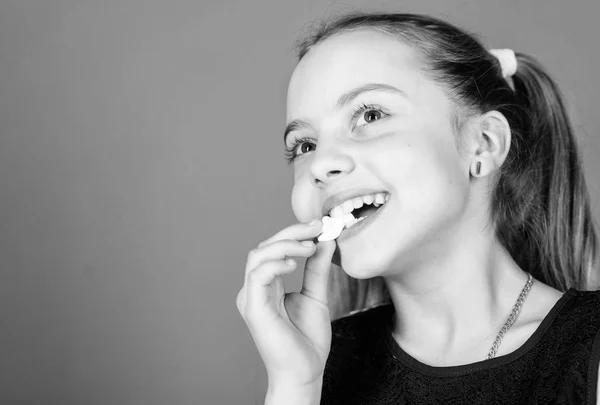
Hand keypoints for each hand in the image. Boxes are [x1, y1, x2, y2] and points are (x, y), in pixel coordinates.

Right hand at [236, 219, 335, 386]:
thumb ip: (317, 268)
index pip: (274, 249)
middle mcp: (255, 289)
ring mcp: (251, 298)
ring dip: (285, 244)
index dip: (294, 233)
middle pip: (264, 247)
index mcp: (267, 285)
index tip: (319, 225)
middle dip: (291, 232)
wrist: (305, 372)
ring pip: (258, 256)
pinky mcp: (252, 308)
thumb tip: (325, 240)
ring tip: (310, 245)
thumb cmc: (307, 340)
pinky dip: (275, 263)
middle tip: (317, 226)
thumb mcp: (316, 295)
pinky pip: (257, 275)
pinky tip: (295, 263)